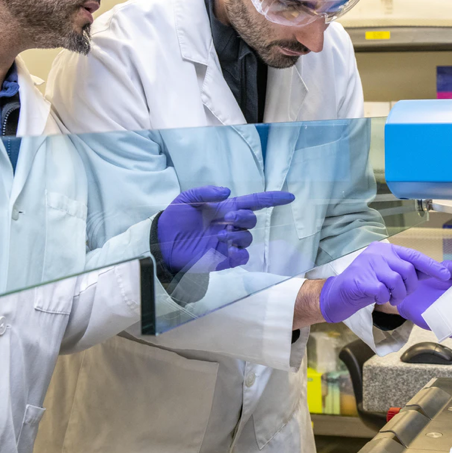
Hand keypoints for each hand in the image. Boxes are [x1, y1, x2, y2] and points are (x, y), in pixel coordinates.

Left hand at [157, 186, 293, 272]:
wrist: (161, 242)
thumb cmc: (175, 218)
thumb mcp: (187, 198)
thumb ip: (206, 192)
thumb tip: (228, 192)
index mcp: (226, 208)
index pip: (255, 203)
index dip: (273, 199)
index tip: (289, 197)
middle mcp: (230, 225)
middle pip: (252, 220)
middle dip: (243, 218)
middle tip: (226, 219)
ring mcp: (228, 243)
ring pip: (248, 238)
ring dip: (238, 235)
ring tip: (219, 235)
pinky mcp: (223, 259)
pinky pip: (242, 257)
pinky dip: (240, 253)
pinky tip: (229, 251)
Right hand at [319, 242, 449, 322]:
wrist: (337, 294)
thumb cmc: (365, 284)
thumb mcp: (386, 273)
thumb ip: (404, 271)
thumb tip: (431, 273)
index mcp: (386, 249)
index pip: (414, 255)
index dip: (431, 266)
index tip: (445, 275)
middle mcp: (378, 253)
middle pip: (407, 270)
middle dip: (409, 287)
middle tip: (399, 296)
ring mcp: (368, 264)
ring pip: (396, 281)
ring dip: (396, 295)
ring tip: (388, 298)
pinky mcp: (360, 279)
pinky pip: (383, 291)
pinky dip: (383, 298)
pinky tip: (376, 298)